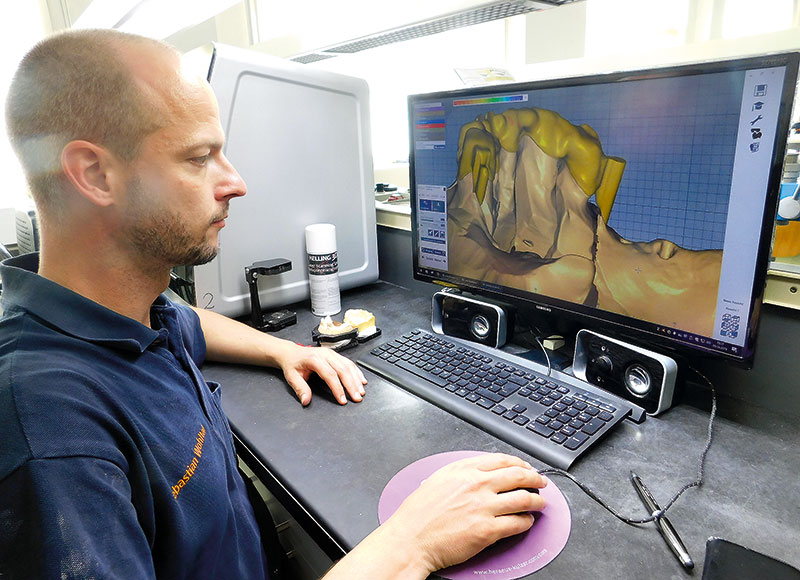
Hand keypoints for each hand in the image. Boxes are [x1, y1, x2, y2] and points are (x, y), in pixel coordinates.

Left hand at [275, 343, 366, 405]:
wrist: (291, 353)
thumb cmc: (292, 364)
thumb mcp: (291, 377)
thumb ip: (300, 389)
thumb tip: (306, 400)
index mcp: (314, 359)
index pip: (330, 375)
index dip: (338, 388)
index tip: (342, 399)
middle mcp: (325, 355)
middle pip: (343, 370)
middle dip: (351, 385)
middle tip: (357, 397)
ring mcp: (331, 353)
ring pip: (348, 365)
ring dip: (356, 379)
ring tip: (361, 391)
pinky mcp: (335, 355)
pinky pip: (349, 363)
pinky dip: (356, 372)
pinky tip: (361, 380)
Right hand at [379, 453, 546, 573]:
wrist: (410, 539)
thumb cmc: (419, 514)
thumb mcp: (438, 480)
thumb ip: (462, 473)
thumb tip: (482, 472)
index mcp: (464, 470)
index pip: (502, 460)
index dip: (520, 463)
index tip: (526, 468)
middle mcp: (476, 485)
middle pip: (518, 476)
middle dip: (535, 479)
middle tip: (541, 483)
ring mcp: (483, 507)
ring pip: (523, 499)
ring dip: (537, 501)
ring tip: (540, 503)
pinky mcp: (487, 530)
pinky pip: (517, 523)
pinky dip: (527, 522)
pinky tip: (526, 522)